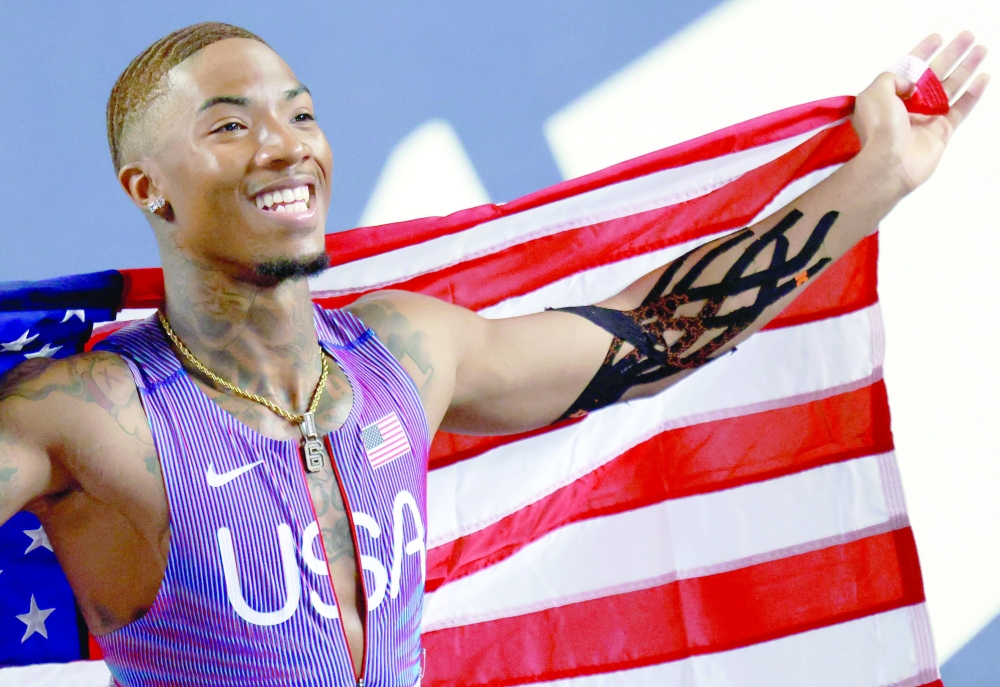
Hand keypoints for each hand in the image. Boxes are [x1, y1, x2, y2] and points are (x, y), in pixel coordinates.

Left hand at [852, 32, 989, 192]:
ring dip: (966, 68)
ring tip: (980, 50)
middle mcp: (907, 106)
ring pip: (951, 88)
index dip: (923, 52)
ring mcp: (926, 119)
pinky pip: (961, 109)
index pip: (908, 68)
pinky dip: (973, 94)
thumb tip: (911, 82)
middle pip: (934, 74)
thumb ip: (892, 78)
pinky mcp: (942, 132)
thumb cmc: (879, 129)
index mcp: (888, 97)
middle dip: (951, 54)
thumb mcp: (874, 92)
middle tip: (967, 37)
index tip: (937, 38)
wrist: (890, 163)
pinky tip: (983, 78)